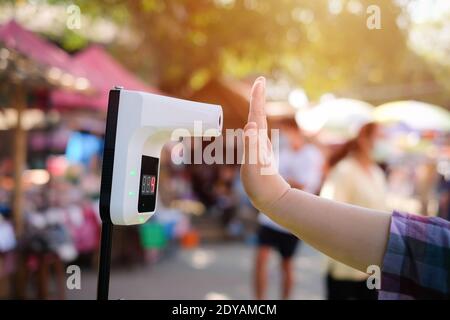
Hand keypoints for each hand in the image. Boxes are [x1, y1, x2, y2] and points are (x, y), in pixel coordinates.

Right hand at [240, 77, 289, 212]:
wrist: (271, 198)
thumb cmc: (261, 183)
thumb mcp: (253, 165)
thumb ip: (251, 145)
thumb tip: (251, 125)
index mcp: (258, 139)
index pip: (256, 113)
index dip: (257, 97)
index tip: (260, 80)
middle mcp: (260, 140)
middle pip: (258, 113)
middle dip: (258, 97)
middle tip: (259, 81)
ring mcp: (260, 147)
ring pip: (258, 122)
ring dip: (256, 108)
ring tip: (256, 97)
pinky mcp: (258, 154)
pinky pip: (254, 134)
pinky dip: (253, 124)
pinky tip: (253, 126)